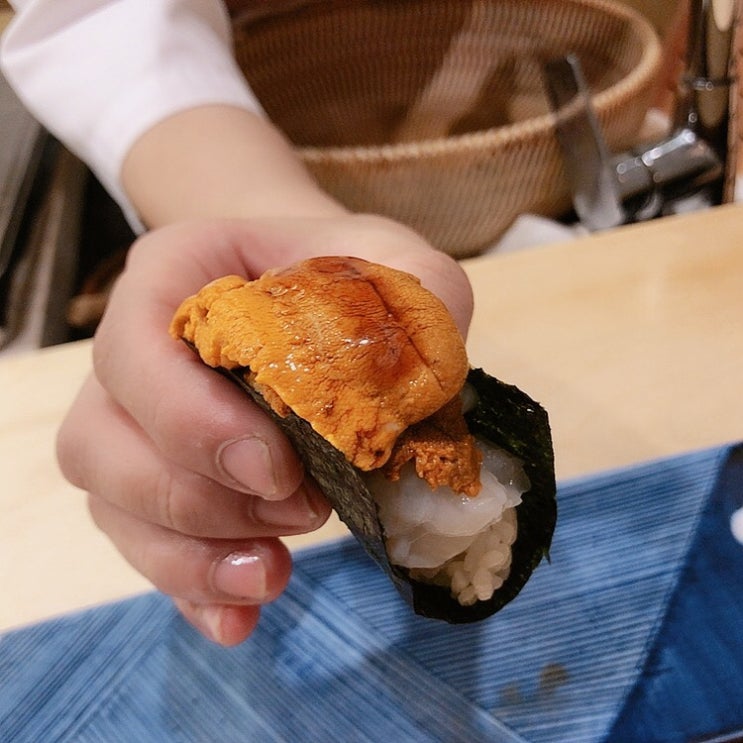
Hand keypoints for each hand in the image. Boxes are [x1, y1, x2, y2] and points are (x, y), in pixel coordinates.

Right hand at [56, 214, 472, 644]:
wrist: (324, 296)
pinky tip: (241, 617)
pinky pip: (144, 545)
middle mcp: (134, 351)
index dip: (189, 419)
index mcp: (176, 275)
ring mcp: (136, 422)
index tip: (277, 468)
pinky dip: (188, 590)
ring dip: (188, 556)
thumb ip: (420, 296)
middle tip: (302, 512)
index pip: (135, 346)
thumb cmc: (350, 274)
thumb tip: (407, 396)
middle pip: (102, 441)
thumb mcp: (400, 265)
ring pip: (112, 503)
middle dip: (198, 499)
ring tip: (273, 574)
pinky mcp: (158, 482)